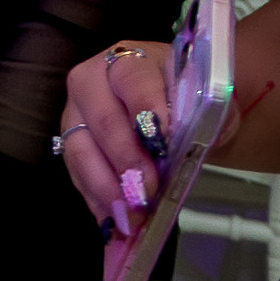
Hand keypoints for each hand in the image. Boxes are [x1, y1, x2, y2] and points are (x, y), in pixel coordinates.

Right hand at [56, 38, 179, 251]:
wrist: (179, 105)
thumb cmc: (191, 99)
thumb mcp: (207, 99)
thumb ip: (200, 115)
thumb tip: (189, 141)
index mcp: (130, 60)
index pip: (133, 80)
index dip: (146, 111)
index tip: (161, 145)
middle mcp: (92, 81)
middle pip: (101, 120)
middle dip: (125, 161)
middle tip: (146, 193)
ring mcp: (76, 114)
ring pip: (80, 150)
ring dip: (106, 188)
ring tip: (129, 217)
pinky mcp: (72, 145)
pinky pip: (77, 174)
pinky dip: (97, 200)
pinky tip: (114, 220)